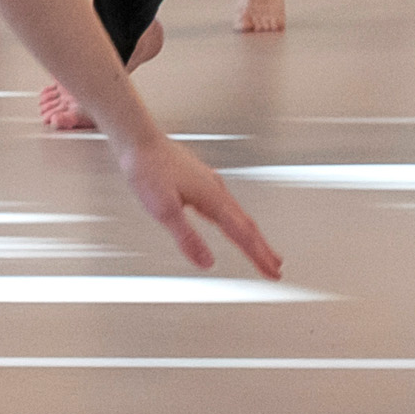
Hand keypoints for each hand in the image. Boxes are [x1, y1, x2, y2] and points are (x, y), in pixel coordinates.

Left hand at [120, 133, 282, 277]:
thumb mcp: (163, 210)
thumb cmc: (148, 169)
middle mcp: (217, 190)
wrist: (139, 140)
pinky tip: (232, 223)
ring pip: (239, 214)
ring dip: (252, 235)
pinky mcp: (202, 180)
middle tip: (276, 268)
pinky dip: (237, 221)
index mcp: (213, 199)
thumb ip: (187, 238)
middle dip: (263, 248)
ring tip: (261, 250)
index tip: (272, 273)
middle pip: (247, 225)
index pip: (242, 234)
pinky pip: (228, 206)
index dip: (258, 256)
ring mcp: (210, 184)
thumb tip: (207, 263)